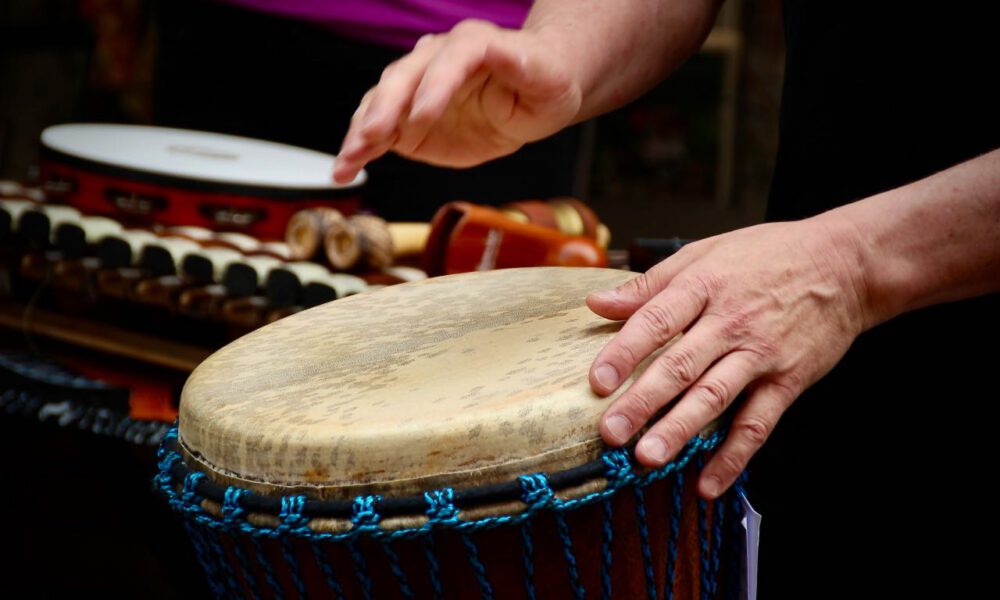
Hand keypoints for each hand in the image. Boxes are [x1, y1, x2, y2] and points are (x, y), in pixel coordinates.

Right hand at [332, 20, 581, 182]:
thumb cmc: (542, 83)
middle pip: (403, 78)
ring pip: (380, 103)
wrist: (528, 97)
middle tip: (374, 136)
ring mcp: (415, 90)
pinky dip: (358, 151)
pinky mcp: (406, 121)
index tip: (422, 118)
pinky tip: (343, 170)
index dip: (434, 86)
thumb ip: (523, 66)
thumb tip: (510, 54)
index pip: (450, 59)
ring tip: (346, 161)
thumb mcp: (545, 77)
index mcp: (473, 44)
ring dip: (361, 132)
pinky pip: (377, 133)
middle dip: (385, 108)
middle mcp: (435, 60)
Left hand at [587, 215, 871, 497]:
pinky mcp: (788, 380)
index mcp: (704, 286)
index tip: (598, 382)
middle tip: (612, 433)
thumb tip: (597, 302)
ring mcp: (761, 354)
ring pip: (715, 397)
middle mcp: (730, 322)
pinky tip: (709, 483)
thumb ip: (649, 285)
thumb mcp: (704, 253)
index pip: (656, 321)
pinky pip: (758, 423)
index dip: (624, 352)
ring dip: (681, 430)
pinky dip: (734, 456)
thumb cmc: (767, 256)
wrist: (845, 265)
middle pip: (680, 365)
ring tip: (649, 457)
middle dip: (643, 401)